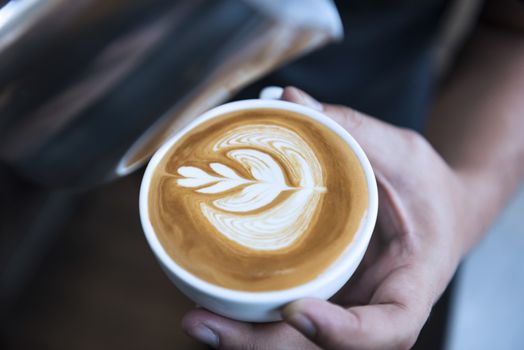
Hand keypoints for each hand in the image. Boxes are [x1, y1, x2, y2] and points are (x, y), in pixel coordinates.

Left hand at [182, 87, 473, 349]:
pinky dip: (249, 317)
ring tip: (195, 319)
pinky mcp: (325, 298)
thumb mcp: (403, 154)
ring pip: (295, 344)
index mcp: (410, 284)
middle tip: (202, 322)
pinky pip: (284, 320)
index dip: (344, 333)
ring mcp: (346, 309)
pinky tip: (209, 301)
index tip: (298, 310)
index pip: (389, 327)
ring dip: (244, 339)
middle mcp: (373, 307)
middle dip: (261, 344)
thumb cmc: (428, 187)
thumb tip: (289, 98)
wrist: (438, 212)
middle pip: (320, 348)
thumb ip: (353, 129)